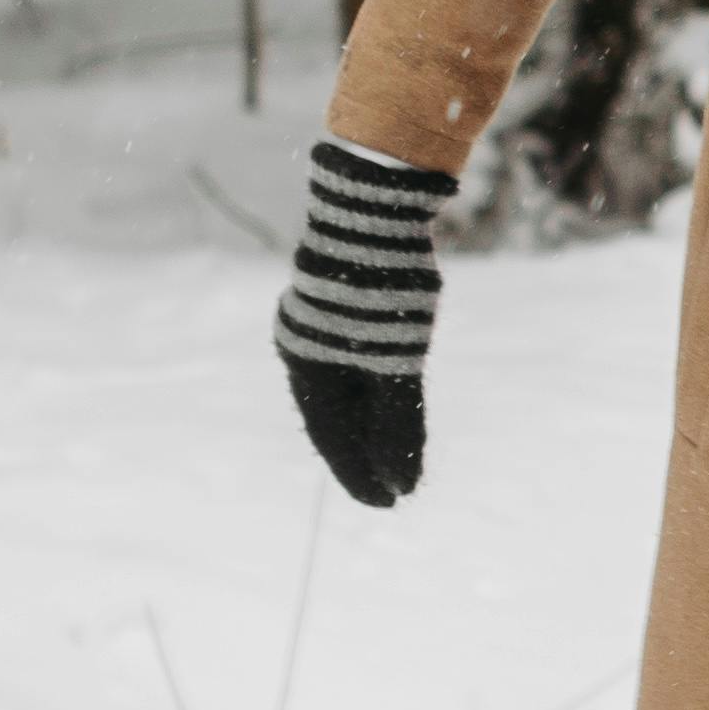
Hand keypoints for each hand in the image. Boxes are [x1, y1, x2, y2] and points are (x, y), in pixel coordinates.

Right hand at [273, 138, 454, 507]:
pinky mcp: (343, 307)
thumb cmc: (381, 287)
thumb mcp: (397, 361)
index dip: (360, 475)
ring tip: (397, 455)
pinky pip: (354, 363)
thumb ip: (399, 422)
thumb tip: (403, 483)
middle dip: (365, 458)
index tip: (389, 504)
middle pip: (335, 421)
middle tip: (396, 492)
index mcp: (307, 367)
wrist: (375, 205)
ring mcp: (322, 327)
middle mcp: (305, 349)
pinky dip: (374, 390)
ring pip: (345, 392)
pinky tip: (391, 400)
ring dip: (371, 426)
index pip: (331, 440)